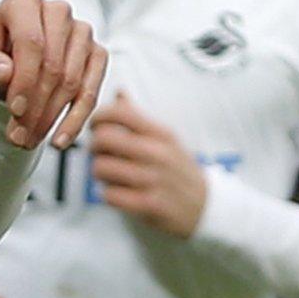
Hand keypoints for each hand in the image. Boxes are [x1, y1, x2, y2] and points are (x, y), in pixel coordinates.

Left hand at [0, 0, 106, 149]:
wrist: (7, 69)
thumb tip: (4, 72)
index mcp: (24, 1)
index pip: (32, 43)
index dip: (24, 80)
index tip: (13, 111)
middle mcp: (58, 10)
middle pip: (53, 65)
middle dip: (35, 107)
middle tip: (18, 137)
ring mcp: (81, 31)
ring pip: (73, 81)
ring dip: (51, 117)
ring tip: (29, 140)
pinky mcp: (97, 53)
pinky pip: (92, 90)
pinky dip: (77, 119)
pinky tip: (60, 139)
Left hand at [87, 93, 206, 238]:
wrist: (205, 204)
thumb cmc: (179, 169)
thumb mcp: (166, 138)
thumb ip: (139, 116)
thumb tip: (120, 92)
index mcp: (160, 133)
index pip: (120, 113)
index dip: (98, 116)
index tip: (95, 125)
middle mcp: (157, 154)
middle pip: (104, 139)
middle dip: (94, 145)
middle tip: (98, 152)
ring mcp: (153, 180)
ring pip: (102, 168)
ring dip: (98, 171)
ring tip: (107, 173)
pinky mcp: (148, 205)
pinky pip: (110, 195)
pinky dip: (107, 194)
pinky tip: (116, 191)